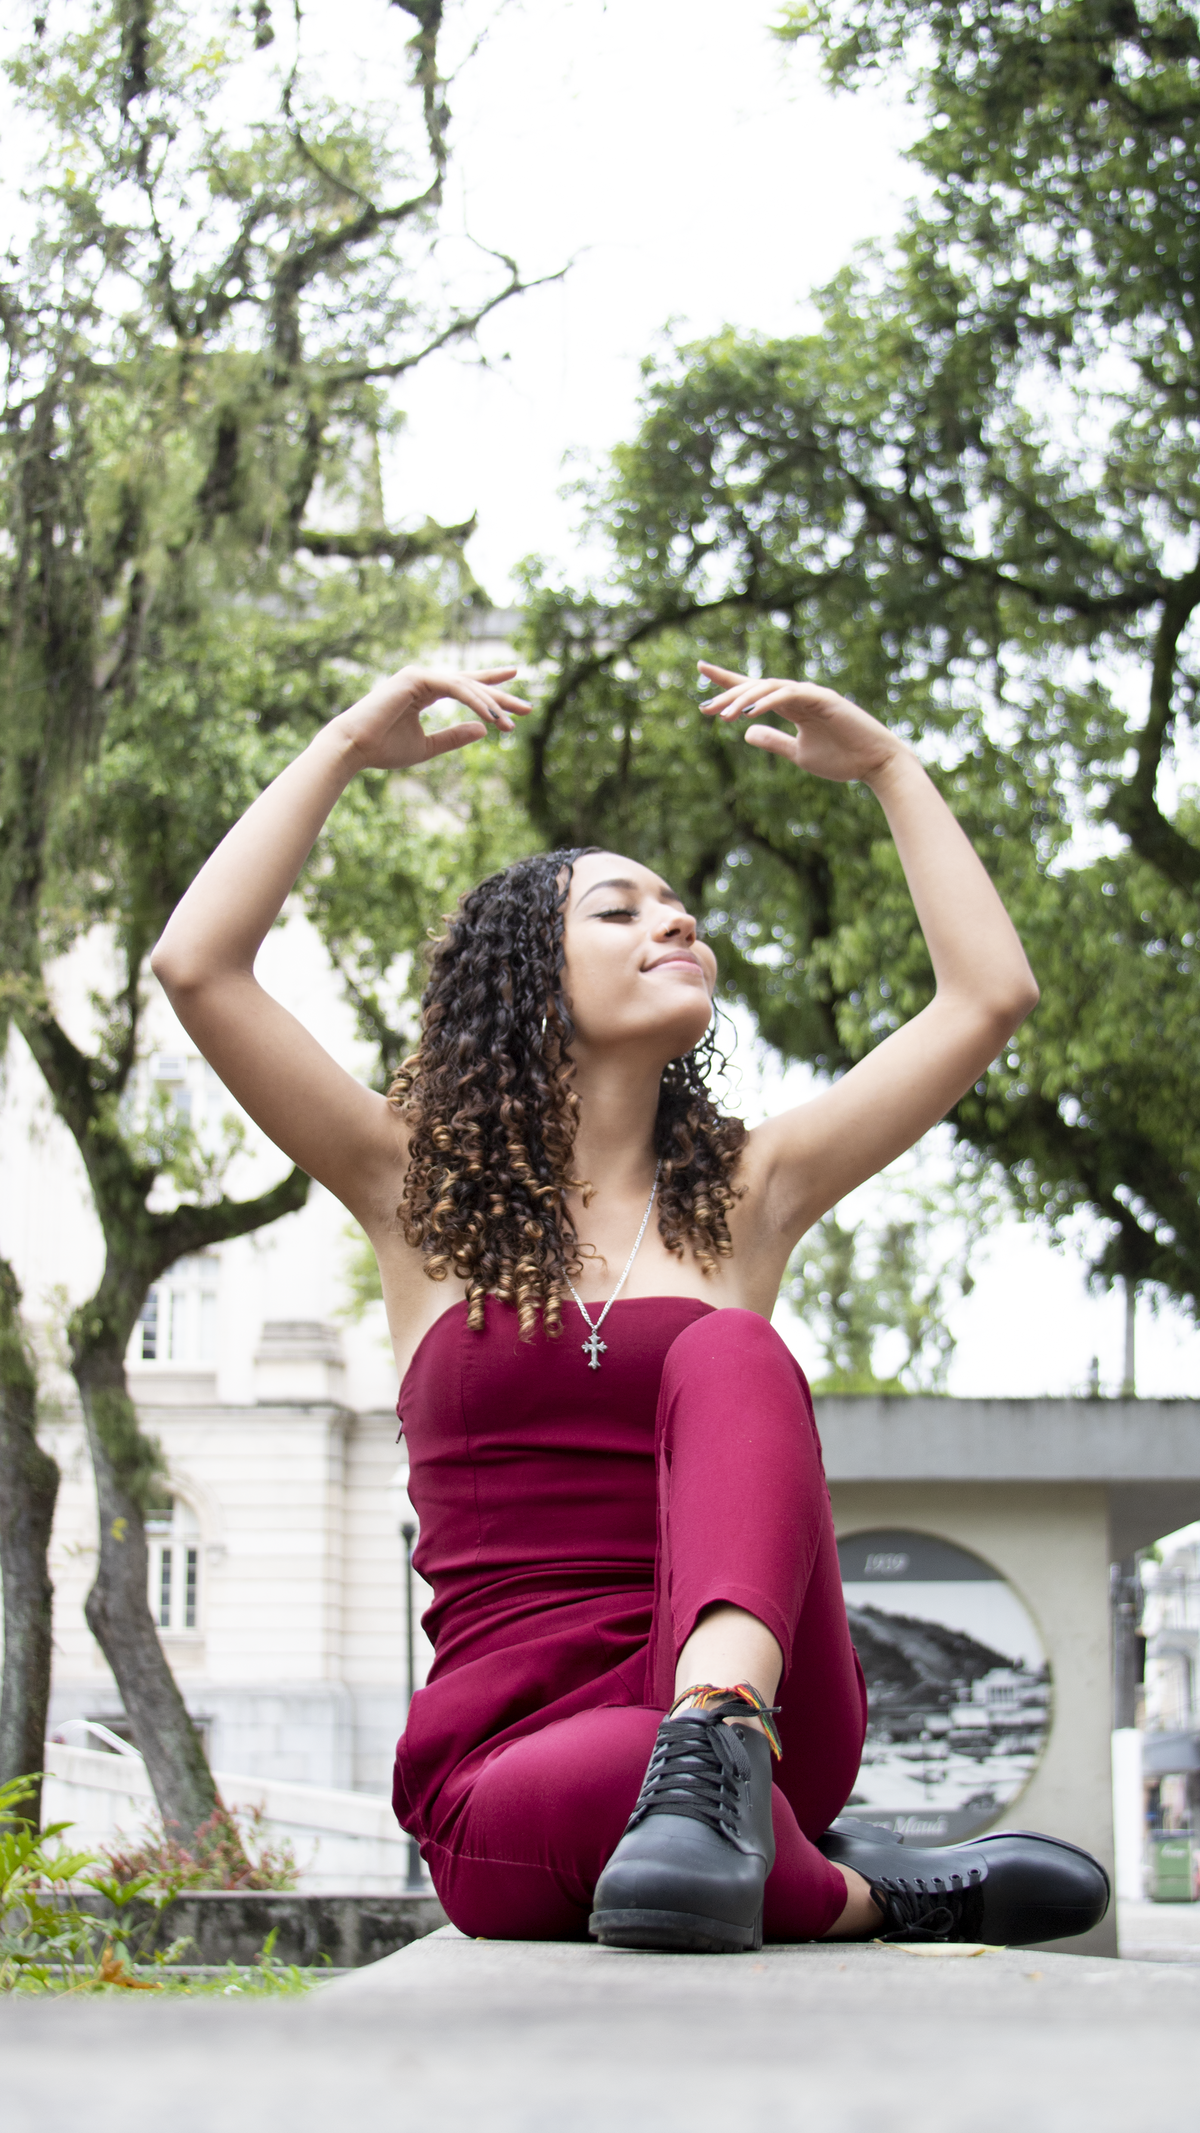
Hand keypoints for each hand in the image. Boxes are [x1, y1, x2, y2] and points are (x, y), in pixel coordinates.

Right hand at [333, 666, 532, 771]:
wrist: (354, 748)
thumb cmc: (383, 749)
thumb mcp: (427, 746)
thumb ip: (454, 736)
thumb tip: (483, 729)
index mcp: (425, 691)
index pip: (464, 685)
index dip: (490, 686)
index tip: (515, 688)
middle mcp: (424, 678)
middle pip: (471, 683)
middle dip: (500, 696)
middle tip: (528, 708)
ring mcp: (420, 675)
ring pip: (466, 685)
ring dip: (491, 704)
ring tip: (512, 723)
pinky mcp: (416, 678)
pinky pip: (455, 687)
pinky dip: (475, 701)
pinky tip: (492, 716)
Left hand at [698, 662, 904, 785]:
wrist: (875, 764)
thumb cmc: (842, 759)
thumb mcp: (798, 753)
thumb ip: (774, 741)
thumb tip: (746, 732)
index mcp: (793, 706)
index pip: (755, 690)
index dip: (728, 681)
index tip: (701, 672)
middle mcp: (799, 695)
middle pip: (756, 686)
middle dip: (729, 692)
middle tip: (704, 706)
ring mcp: (811, 694)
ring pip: (769, 688)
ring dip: (744, 700)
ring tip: (723, 716)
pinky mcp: (823, 698)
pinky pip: (789, 694)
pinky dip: (768, 701)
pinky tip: (749, 712)